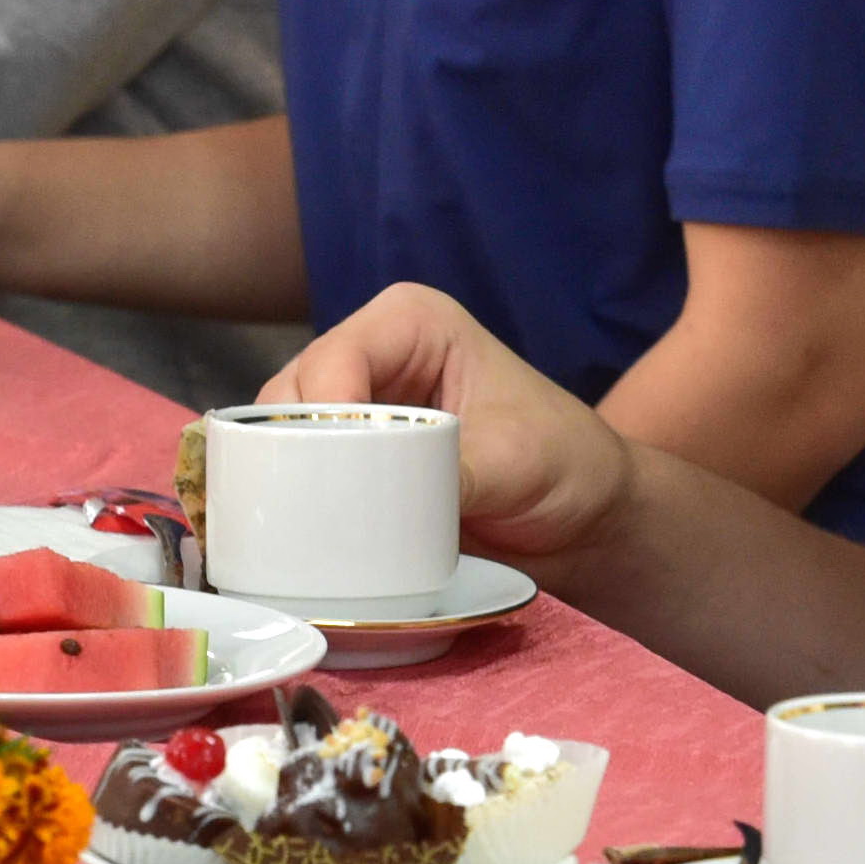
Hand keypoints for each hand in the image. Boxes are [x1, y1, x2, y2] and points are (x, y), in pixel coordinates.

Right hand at [267, 284, 639, 564]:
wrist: (585, 521)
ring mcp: (353, 412)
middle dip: (293, 453)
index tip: (337, 472)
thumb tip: (382, 500)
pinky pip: (295, 477)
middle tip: (314, 513)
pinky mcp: (346, 464)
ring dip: (287, 484)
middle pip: (291, 397)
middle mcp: (370, 357)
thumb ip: (453, 473)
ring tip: (311, 531)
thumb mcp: (516, 462)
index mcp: (409, 323)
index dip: (323, 414)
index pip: (336, 358)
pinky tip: (305, 539)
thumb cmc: (567, 464)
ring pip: (279, 439)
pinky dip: (294, 506)